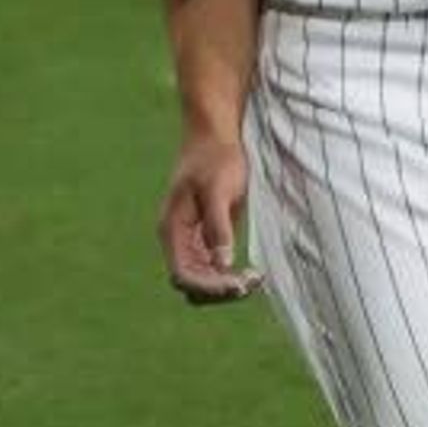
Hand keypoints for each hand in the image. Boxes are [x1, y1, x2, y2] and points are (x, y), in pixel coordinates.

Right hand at [159, 135, 261, 303]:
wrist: (216, 136)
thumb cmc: (216, 158)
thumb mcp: (219, 190)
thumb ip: (218, 227)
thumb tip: (222, 264)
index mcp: (172, 229)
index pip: (183, 274)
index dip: (208, 286)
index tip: (237, 284)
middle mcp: (177, 240)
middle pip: (191, 284)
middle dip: (219, 290)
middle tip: (251, 281)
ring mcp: (190, 241)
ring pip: (203, 280)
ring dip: (226, 286)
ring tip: (254, 278)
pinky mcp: (205, 237)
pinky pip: (213, 269)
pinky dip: (229, 276)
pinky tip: (252, 272)